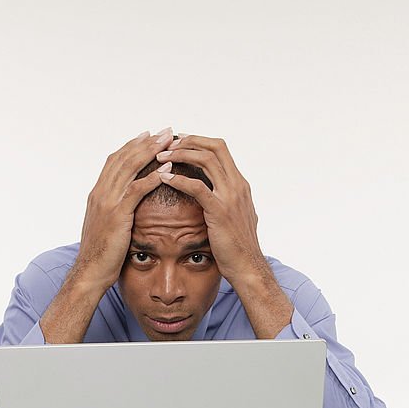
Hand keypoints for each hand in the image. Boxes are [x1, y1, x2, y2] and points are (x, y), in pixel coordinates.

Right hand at [76, 128, 174, 290]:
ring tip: (169, 143)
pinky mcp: (117, 215)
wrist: (90, 272)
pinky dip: (152, 177)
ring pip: (130, 168)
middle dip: (145, 143)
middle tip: (164, 131)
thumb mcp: (106, 227)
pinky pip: (136, 190)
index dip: (132, 146)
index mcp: (98, 194)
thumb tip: (125, 207)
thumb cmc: (101, 255)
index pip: (116, 161)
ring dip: (151, 153)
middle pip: (124, 158)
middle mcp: (101, 193)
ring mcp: (107, 202)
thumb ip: (114, 211)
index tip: (148, 136)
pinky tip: (167, 170)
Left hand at [155, 135, 266, 283]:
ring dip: (181, 154)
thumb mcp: (235, 218)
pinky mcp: (219, 211)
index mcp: (240, 185)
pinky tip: (164, 178)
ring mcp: (230, 197)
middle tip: (167, 144)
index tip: (178, 142)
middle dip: (189, 140)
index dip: (198, 141)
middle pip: (214, 147)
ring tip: (161, 157)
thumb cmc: (237, 247)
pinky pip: (197, 187)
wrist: (247, 267)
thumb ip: (227, 202)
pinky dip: (179, 179)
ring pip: (206, 160)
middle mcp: (237, 185)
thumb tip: (216, 197)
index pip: (220, 149)